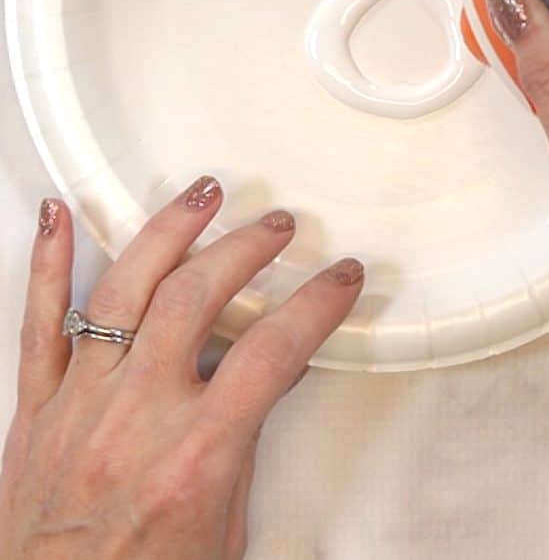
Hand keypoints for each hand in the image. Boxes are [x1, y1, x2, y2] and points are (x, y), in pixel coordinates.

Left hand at [0, 180, 363, 558]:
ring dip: (168, 231)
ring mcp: (81, 404)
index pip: (271, 353)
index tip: (340, 277)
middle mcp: (135, 418)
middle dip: (245, 248)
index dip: (316, 305)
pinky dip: (47, 263)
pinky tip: (57, 215)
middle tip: (276, 226)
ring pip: (122, 291)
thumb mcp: (223, 529)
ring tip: (203, 193)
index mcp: (194, 457)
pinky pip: (38, 323)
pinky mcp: (37, 407)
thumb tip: (271, 378)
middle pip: (195, 298)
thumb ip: (244, 444)